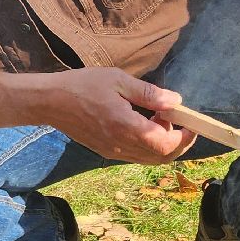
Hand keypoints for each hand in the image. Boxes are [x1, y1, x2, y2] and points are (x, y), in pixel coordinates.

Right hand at [37, 68, 197, 163]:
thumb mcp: (118, 80)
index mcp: (126, 127)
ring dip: (164, 145)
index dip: (184, 137)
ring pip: (150, 160)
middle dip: (179, 143)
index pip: (165, 145)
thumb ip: (149, 93)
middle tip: (182, 122)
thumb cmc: (83, 85)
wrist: (49, 101)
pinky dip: (150, 146)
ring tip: (162, 119)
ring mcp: (113, 152)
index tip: (190, 122)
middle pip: (162, 157)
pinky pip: (137, 156)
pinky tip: (145, 124)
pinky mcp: (107, 152)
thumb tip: (176, 101)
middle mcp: (121, 145)